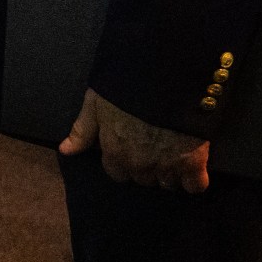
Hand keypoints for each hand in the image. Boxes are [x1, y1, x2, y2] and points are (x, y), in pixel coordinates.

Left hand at [59, 89, 210, 192]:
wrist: (167, 75)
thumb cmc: (126, 84)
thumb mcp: (96, 102)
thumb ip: (83, 130)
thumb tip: (65, 151)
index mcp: (114, 151)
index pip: (116, 173)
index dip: (123, 162)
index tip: (131, 148)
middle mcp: (139, 164)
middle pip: (142, 179)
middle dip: (146, 167)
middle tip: (153, 147)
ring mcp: (166, 165)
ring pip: (167, 184)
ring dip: (170, 174)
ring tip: (173, 154)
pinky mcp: (194, 163)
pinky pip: (196, 186)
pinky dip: (195, 180)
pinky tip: (194, 167)